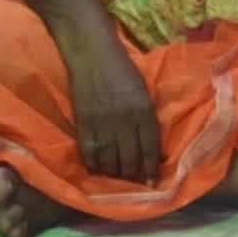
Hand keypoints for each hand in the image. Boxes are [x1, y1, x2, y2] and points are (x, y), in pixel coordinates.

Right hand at [64, 40, 161, 182]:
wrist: (92, 52)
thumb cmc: (121, 69)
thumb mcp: (143, 92)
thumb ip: (147, 119)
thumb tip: (153, 148)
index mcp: (144, 110)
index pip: (150, 148)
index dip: (151, 169)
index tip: (152, 183)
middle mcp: (125, 121)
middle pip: (130, 159)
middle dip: (133, 176)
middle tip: (134, 184)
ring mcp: (103, 124)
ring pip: (110, 161)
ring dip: (115, 174)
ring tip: (117, 178)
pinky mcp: (84, 123)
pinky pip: (90, 154)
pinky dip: (94, 166)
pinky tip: (98, 171)